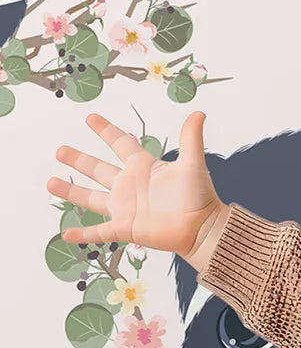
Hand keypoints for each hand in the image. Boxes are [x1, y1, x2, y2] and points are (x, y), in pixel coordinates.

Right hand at [48, 111, 230, 273]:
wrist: (203, 228)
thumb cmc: (200, 197)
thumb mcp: (192, 165)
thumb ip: (191, 139)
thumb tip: (199, 113)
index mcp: (143, 167)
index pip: (120, 143)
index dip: (106, 130)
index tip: (90, 118)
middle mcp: (130, 185)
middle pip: (98, 169)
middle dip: (79, 160)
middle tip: (60, 150)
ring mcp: (125, 208)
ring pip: (91, 198)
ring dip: (71, 191)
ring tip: (50, 183)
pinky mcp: (126, 228)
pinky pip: (100, 232)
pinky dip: (83, 234)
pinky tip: (66, 234)